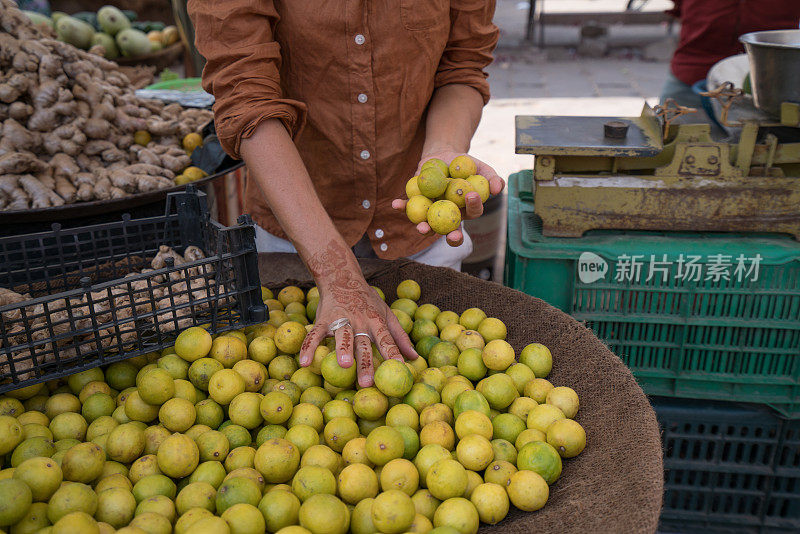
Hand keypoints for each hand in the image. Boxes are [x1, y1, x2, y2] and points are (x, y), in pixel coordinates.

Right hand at [298, 240, 417, 386]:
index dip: (394, 354)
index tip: (401, 371)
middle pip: (364, 344)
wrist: (342, 278)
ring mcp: (341, 319)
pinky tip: (305, 362)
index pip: (387, 340)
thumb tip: (415, 358)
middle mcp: (360, 321)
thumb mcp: (387, 314)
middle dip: (366, 362)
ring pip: (342, 336)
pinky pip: (314, 334)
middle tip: (368, 383)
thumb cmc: (367, 302)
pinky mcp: (323, 319)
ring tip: (345, 365)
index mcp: (376, 321)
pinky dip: (308, 347)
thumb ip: (399, 337)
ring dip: (343, 350)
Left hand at [391, 150, 504, 246]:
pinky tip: (395, 204)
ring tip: (421, 227)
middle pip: (451, 229)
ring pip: (428, 224)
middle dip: (450, 235)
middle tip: (450, 234)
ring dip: (424, 227)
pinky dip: (401, 207)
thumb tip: (499, 188)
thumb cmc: (464, 165)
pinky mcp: (415, 205)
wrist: (442, 157)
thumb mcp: (480, 167)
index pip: (473, 212)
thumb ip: (491, 177)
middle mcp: (449, 216)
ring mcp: (431, 213)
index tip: (471, 196)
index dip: (473, 207)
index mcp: (466, 210)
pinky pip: (408, 208)